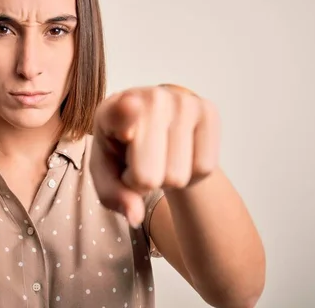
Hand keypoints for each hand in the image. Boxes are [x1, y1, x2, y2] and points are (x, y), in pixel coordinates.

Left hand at [90, 85, 220, 226]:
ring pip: (178, 176)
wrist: (153, 132)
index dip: (125, 115)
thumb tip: (135, 216)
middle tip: (138, 163)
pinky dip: (191, 174)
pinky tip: (178, 155)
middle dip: (142, 183)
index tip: (130, 106)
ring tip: (157, 157)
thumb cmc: (122, 154)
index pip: (121, 111)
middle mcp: (149, 97)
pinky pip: (205, 167)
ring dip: (166, 179)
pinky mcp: (208, 109)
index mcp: (110, 110)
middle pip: (148, 176)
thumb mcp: (107, 176)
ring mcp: (181, 101)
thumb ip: (114, 196)